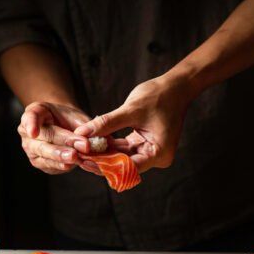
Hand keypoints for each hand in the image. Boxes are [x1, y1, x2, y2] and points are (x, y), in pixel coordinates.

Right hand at [18, 101, 94, 174]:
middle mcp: (28, 131)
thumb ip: (84, 126)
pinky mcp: (39, 162)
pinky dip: (62, 165)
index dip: (31, 124)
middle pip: (42, 139)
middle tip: (73, 152)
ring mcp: (31, 148)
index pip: (30, 117)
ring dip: (60, 157)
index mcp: (36, 112)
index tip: (33, 133)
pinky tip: (72, 164)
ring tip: (74, 158)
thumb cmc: (70, 120)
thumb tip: (87, 138)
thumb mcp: (79, 116)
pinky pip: (49, 165)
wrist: (68, 129)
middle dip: (58, 146)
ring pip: (44, 154)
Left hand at [74, 75, 191, 172]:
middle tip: (78, 156)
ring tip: (81, 150)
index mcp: (159, 154)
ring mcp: (150, 151)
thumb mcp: (131, 110)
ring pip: (122, 157)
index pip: (127, 167)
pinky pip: (124, 149)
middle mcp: (156, 157)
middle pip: (124, 165)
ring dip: (103, 154)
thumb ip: (106, 123)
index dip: (104, 165)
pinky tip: (92, 142)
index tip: (85, 160)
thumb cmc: (159, 96)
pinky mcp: (144, 143)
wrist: (175, 86)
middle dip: (101, 160)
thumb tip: (81, 133)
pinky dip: (110, 146)